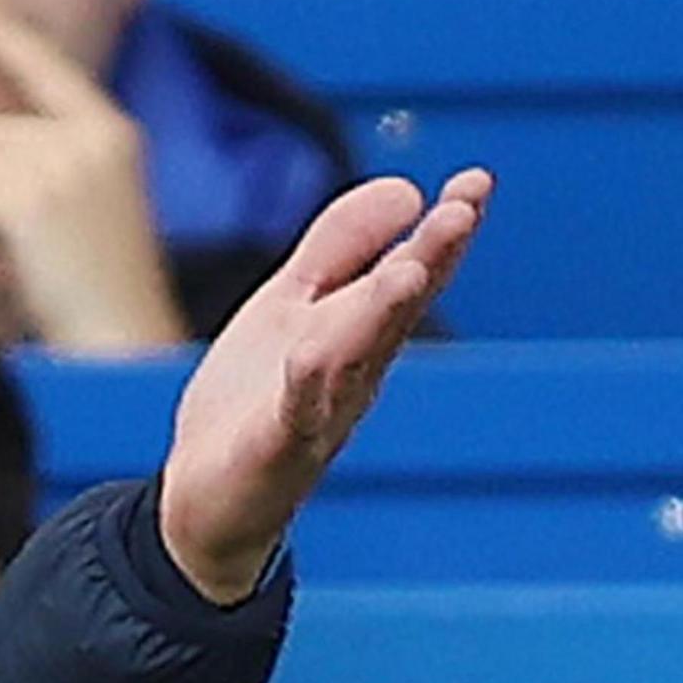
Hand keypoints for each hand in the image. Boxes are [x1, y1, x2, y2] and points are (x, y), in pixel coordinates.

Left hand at [0, 1, 185, 351]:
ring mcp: (64, 163)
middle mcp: (90, 135)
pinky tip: (14, 270)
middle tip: (22, 249)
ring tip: (24, 260)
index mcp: (109, 131)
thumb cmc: (91, 291)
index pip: (41, 63)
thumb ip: (44, 157)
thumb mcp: (80, 203)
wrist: (121, 346)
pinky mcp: (33, 197)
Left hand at [159, 168, 490, 602]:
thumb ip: (339, 249)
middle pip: (397, 311)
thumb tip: (407, 189)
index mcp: (361, 335)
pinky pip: (294, 415)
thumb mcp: (291, 306)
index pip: (412, 274)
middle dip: (430, 261)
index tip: (477, 181)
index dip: (443, 230)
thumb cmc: (254, 399)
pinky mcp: (273, 451)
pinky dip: (304, 385)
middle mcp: (354, 374)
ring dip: (382, 314)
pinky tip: (309, 354)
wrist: (205, 501)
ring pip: (355, 358)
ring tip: (408, 271)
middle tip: (462, 212)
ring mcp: (318, 413)